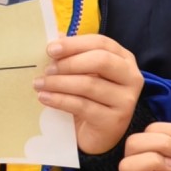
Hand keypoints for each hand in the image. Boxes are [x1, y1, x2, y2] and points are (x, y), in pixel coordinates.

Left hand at [37, 35, 143, 153]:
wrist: (96, 134)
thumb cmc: (90, 98)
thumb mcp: (83, 74)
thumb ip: (74, 55)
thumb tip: (55, 36)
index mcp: (124, 59)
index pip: (101, 43)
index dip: (75, 44)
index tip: (51, 49)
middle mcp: (131, 77)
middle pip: (101, 61)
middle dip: (69, 63)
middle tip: (47, 69)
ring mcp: (126, 100)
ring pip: (89, 84)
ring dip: (59, 83)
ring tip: (39, 84)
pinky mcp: (114, 120)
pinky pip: (82, 106)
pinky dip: (60, 100)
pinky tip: (45, 97)